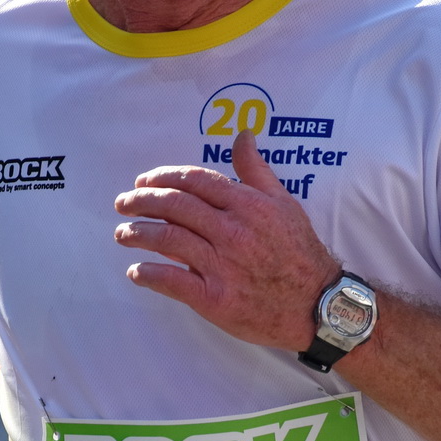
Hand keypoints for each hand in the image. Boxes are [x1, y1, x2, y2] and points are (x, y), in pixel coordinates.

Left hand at [113, 129, 339, 350]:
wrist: (317, 304)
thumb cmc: (300, 253)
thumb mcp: (285, 203)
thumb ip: (256, 171)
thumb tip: (243, 135)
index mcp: (247, 204)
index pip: (194, 181)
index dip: (162, 177)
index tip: (143, 181)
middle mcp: (232, 231)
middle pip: (174, 206)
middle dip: (141, 201)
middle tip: (123, 204)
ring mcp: (223, 266)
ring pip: (168, 239)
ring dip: (138, 234)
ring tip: (123, 234)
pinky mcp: (216, 299)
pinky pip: (173, 281)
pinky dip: (149, 274)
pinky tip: (136, 271)